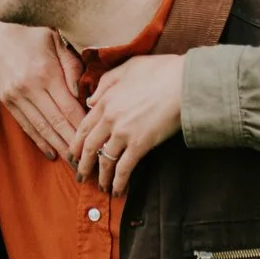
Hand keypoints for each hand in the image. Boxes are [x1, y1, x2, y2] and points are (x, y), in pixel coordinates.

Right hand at [0, 10, 86, 160]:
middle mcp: (29, 87)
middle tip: (91, 161)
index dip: (84, 128)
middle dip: (74, 145)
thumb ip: (72, 66)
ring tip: (75, 163)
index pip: (70, 108)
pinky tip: (52, 152)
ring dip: (59, 147)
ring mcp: (16, 96)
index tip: (99, 141)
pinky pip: (26, 125)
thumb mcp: (56, 40)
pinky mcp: (7, 100)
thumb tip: (84, 93)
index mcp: (46, 72)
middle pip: (57, 123)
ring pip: (41, 128)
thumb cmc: (32, 31)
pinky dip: (40, 141)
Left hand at [72, 53, 182, 195]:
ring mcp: (123, 132)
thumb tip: (90, 100)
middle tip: (80, 176)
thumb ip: (106, 82)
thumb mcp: (128, 67)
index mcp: (106, 99)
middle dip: (83, 164)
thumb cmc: (162, 71)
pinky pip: (124, 168)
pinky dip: (119, 182)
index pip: (84, 126)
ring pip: (105, 160)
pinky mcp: (140, 144)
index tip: (74, 154)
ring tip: (100, 187)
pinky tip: (117, 191)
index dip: (77, 143)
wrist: (185, 82)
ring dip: (101, 176)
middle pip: (89, 146)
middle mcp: (110, 118)